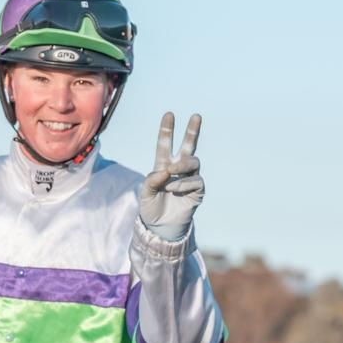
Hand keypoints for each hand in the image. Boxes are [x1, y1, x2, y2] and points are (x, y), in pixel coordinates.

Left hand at [138, 112, 203, 240]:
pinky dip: (184, 183)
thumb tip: (165, 170)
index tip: (169, 114)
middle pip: (188, 146)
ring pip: (193, 161)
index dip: (167, 130)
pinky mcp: (198, 190)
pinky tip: (175, 190)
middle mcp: (178, 169)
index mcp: (163, 166)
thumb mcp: (145, 194)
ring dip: (182, 164)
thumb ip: (151, 180)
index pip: (165, 144)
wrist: (161, 228)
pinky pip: (196, 180)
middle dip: (192, 131)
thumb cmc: (151, 209)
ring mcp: (189, 178)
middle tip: (196, 116)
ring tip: (171, 172)